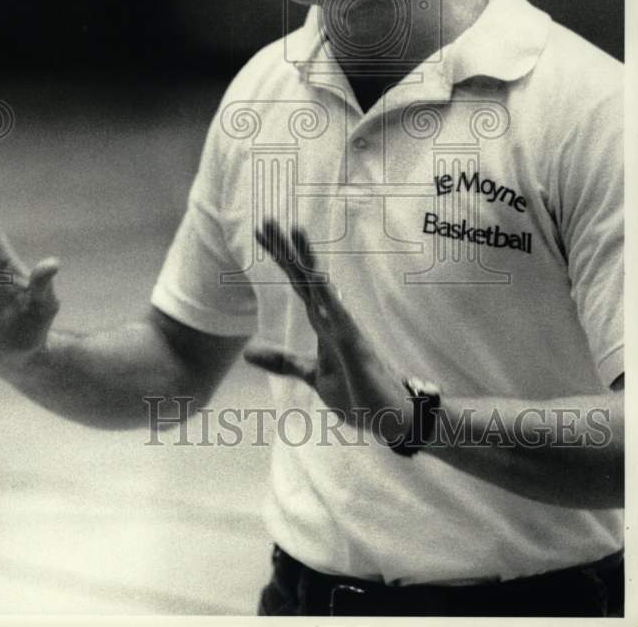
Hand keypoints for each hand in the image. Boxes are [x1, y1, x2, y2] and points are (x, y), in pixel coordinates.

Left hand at [245, 219, 428, 445]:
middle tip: (265, 221)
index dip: (281, 257)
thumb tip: (247, 351)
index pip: (298, 282)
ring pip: (322, 288)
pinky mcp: (355, 346)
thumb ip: (283, 361)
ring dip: (307, 260)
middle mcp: (333, 318)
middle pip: (304, 277)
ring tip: (295, 232)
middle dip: (285, 250)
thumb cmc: (357, 391)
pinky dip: (327, 297)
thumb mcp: (312, 374)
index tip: (262, 232)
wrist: (389, 416)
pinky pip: (339, 317)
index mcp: (323, 321)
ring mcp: (344, 329)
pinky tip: (316, 277)